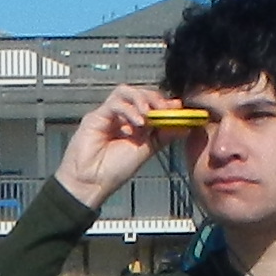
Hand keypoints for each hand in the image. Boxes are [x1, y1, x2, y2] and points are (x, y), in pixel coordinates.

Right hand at [53, 85, 171, 206]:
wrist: (91, 183)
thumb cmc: (114, 170)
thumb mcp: (146, 151)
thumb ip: (162, 136)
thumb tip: (184, 126)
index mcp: (132, 124)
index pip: (150, 104)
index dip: (164, 103)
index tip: (178, 107)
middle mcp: (120, 117)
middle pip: (139, 94)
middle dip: (155, 99)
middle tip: (165, 108)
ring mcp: (108, 115)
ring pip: (125, 92)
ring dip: (141, 98)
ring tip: (149, 113)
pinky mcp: (95, 117)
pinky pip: (114, 104)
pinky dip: (129, 109)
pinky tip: (138, 122)